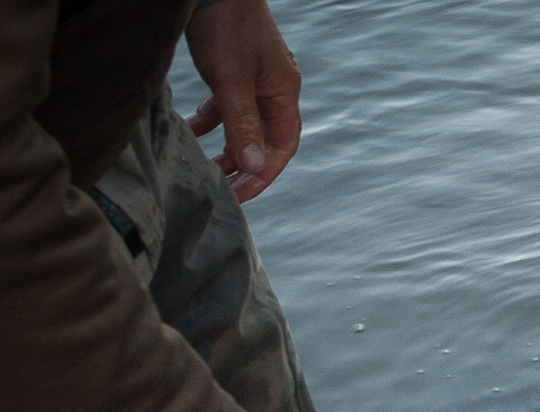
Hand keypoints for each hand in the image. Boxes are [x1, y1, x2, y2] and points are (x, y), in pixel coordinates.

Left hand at [184, 0, 301, 201]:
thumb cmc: (226, 25)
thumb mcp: (231, 79)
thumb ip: (241, 123)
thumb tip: (253, 166)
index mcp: (283, 94)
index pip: (281, 147)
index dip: (262, 175)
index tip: (238, 194)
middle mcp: (274, 90)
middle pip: (265, 140)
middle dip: (245, 166)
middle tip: (221, 188)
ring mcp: (255, 80)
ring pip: (245, 126)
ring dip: (228, 148)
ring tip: (206, 166)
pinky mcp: (234, 71)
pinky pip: (227, 108)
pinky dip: (211, 123)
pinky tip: (191, 130)